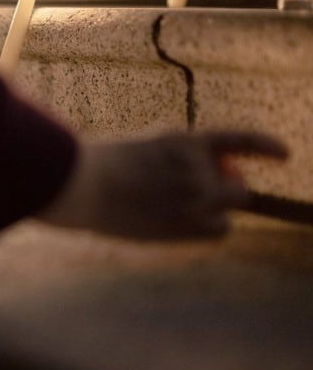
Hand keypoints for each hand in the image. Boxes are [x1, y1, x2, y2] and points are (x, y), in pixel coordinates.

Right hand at [40, 131, 287, 239]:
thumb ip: (176, 161)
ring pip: (228, 209)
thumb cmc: (100, 169)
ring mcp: (194, 195)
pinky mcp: (186, 222)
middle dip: (226, 189)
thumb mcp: (141, 149)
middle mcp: (196, 167)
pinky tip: (182, 226)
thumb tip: (210, 185)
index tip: (285, 154)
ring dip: (212, 211)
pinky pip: (219, 230)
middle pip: (236, 185)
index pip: (238, 140)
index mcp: (182, 140)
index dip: (265, 146)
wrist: (83, 184)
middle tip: (201, 197)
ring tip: (174, 213)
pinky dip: (209, 228)